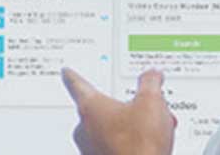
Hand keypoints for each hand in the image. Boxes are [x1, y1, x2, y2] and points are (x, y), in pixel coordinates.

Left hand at [61, 67, 176, 154]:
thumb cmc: (139, 144)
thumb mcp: (152, 101)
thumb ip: (150, 81)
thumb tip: (151, 76)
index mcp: (91, 107)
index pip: (78, 85)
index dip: (73, 76)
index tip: (66, 72)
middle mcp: (85, 130)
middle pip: (103, 109)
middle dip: (124, 107)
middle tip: (143, 107)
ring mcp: (91, 150)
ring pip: (111, 129)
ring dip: (130, 126)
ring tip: (153, 129)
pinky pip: (114, 147)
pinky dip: (130, 144)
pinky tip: (148, 145)